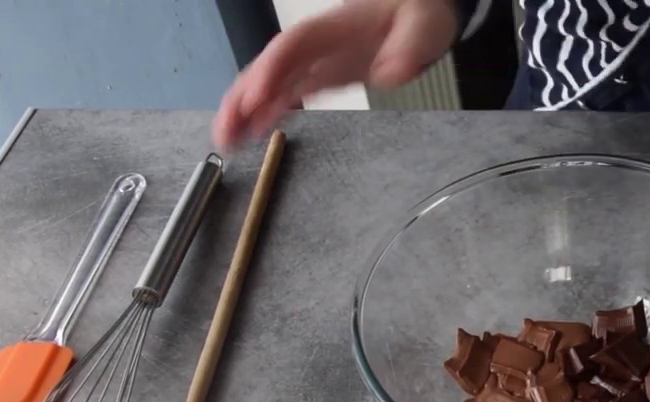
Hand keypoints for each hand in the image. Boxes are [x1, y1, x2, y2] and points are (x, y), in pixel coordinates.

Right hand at [212, 0, 458, 149]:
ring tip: (227, 139)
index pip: (292, 46)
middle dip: (243, 95)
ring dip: (247, 109)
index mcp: (334, 27)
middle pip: (270, 65)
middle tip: (225, 130)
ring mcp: (318, 60)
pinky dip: (269, 112)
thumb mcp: (424, 26)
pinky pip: (289, 93)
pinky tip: (254, 132)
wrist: (421, 14)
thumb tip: (390, 72)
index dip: (271, 69)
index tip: (257, 98)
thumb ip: (409, 48)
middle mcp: (317, 43)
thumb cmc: (420, 14)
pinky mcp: (325, 76)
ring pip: (273, 82)